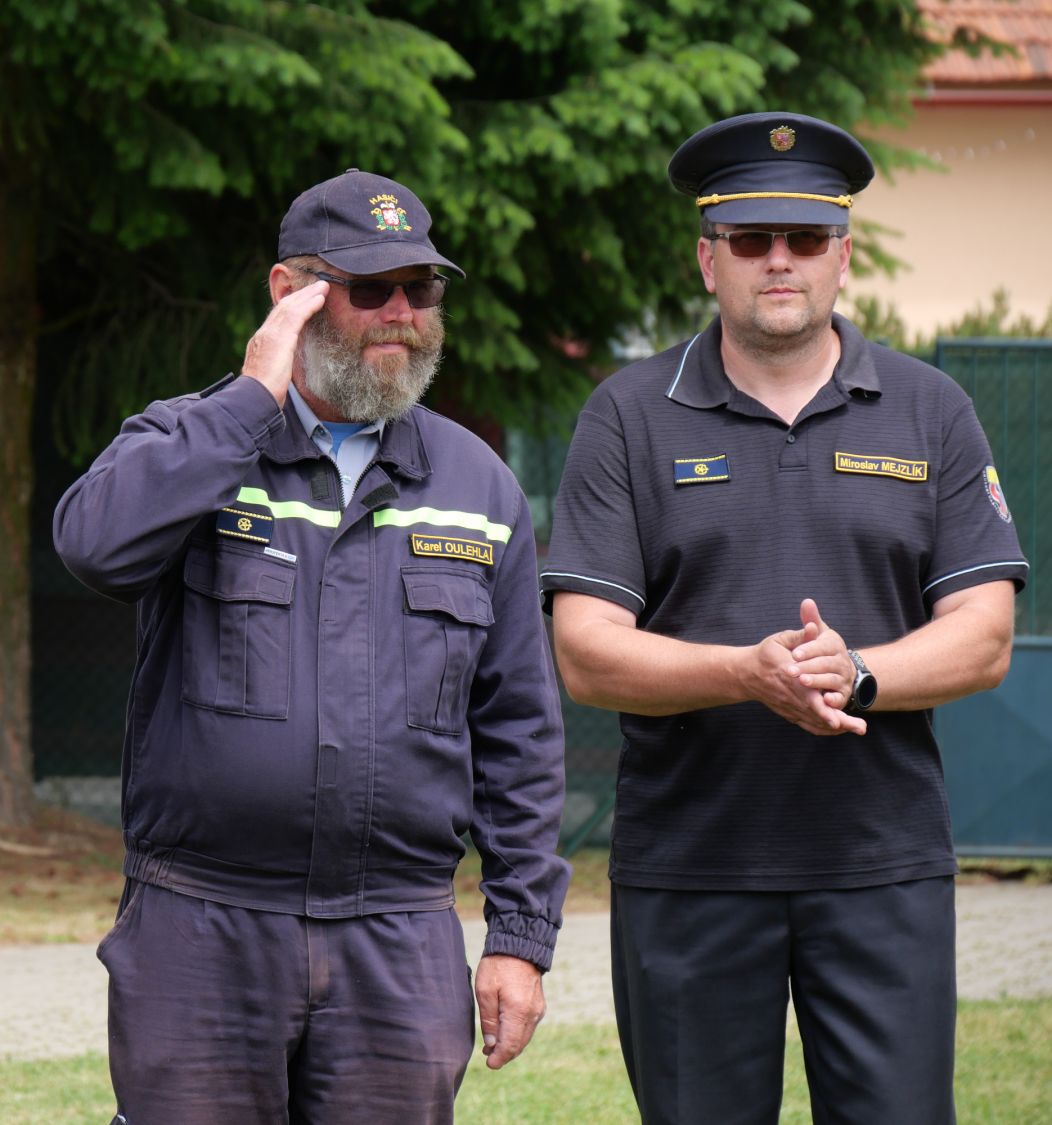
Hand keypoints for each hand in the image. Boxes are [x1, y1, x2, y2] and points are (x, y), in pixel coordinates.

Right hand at [241, 279, 327, 406]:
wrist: (255, 398)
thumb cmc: (264, 395)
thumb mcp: (270, 376)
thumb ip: (277, 367)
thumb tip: (284, 369)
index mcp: (260, 343)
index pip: (276, 319)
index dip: (291, 306)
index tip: (303, 299)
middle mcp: (263, 334)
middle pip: (283, 307)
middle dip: (301, 295)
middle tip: (316, 286)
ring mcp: (270, 334)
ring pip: (290, 307)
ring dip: (308, 295)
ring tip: (322, 288)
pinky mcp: (280, 338)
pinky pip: (297, 316)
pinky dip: (309, 305)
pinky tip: (320, 300)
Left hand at [474, 954, 545, 1069]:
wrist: (519, 944)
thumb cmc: (498, 965)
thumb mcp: (485, 991)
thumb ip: (488, 1020)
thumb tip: (492, 1045)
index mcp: (518, 1011)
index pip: (510, 1045)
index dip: (499, 1059)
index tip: (488, 1064)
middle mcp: (532, 1014)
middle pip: (519, 1045)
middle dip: (503, 1054)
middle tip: (487, 1057)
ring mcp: (538, 1010)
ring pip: (524, 1038)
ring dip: (510, 1045)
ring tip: (492, 1046)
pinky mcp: (539, 1005)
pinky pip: (528, 1027)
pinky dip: (517, 1034)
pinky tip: (504, 1032)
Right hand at [749, 599, 865, 735]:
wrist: (746, 674)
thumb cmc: (765, 655)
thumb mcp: (779, 640)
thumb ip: (800, 635)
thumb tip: (815, 626)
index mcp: (789, 675)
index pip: (806, 692)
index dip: (821, 705)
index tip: (836, 714)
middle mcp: (790, 695)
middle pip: (816, 712)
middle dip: (838, 720)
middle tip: (860, 727)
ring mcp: (790, 707)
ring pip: (815, 721)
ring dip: (837, 726)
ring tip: (859, 728)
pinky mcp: (790, 713)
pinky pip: (810, 726)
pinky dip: (825, 729)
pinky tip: (841, 728)